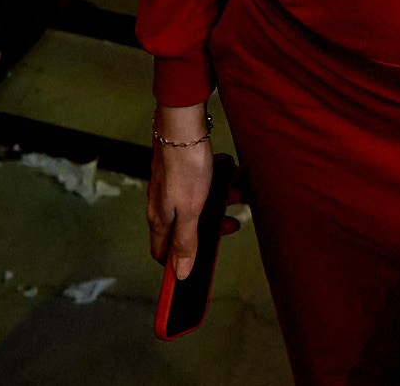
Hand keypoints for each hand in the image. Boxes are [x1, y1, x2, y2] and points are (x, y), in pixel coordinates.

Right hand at [145, 104, 239, 280]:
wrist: (184, 125)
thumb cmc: (185, 167)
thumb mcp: (190, 211)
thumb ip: (185, 242)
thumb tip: (180, 274)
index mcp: (160, 219)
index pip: (163, 253)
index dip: (180, 263)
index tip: (201, 267)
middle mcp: (163, 204)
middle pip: (186, 229)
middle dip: (212, 228)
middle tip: (231, 224)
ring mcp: (173, 187)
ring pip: (200, 204)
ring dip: (221, 201)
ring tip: (238, 192)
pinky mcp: (184, 171)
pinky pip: (204, 185)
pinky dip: (220, 183)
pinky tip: (234, 176)